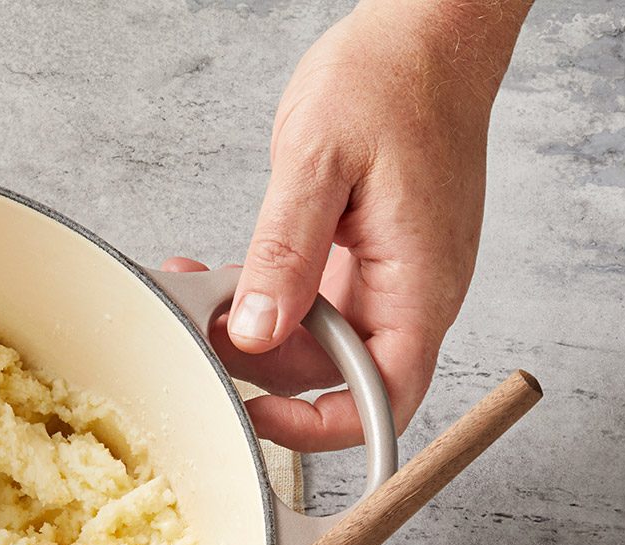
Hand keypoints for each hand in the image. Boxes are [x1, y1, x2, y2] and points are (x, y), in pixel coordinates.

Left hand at [167, 0, 529, 451]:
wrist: (427, 32)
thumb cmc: (394, 79)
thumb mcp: (319, 162)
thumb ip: (287, 252)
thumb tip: (259, 332)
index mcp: (420, 283)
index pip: (384, 397)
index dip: (321, 426)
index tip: (256, 414)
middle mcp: (410, 292)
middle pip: (331, 374)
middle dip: (258, 364)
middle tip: (200, 329)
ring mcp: (387, 276)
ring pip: (310, 339)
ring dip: (250, 326)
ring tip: (197, 290)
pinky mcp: (362, 257)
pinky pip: (308, 300)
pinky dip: (262, 294)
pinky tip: (220, 274)